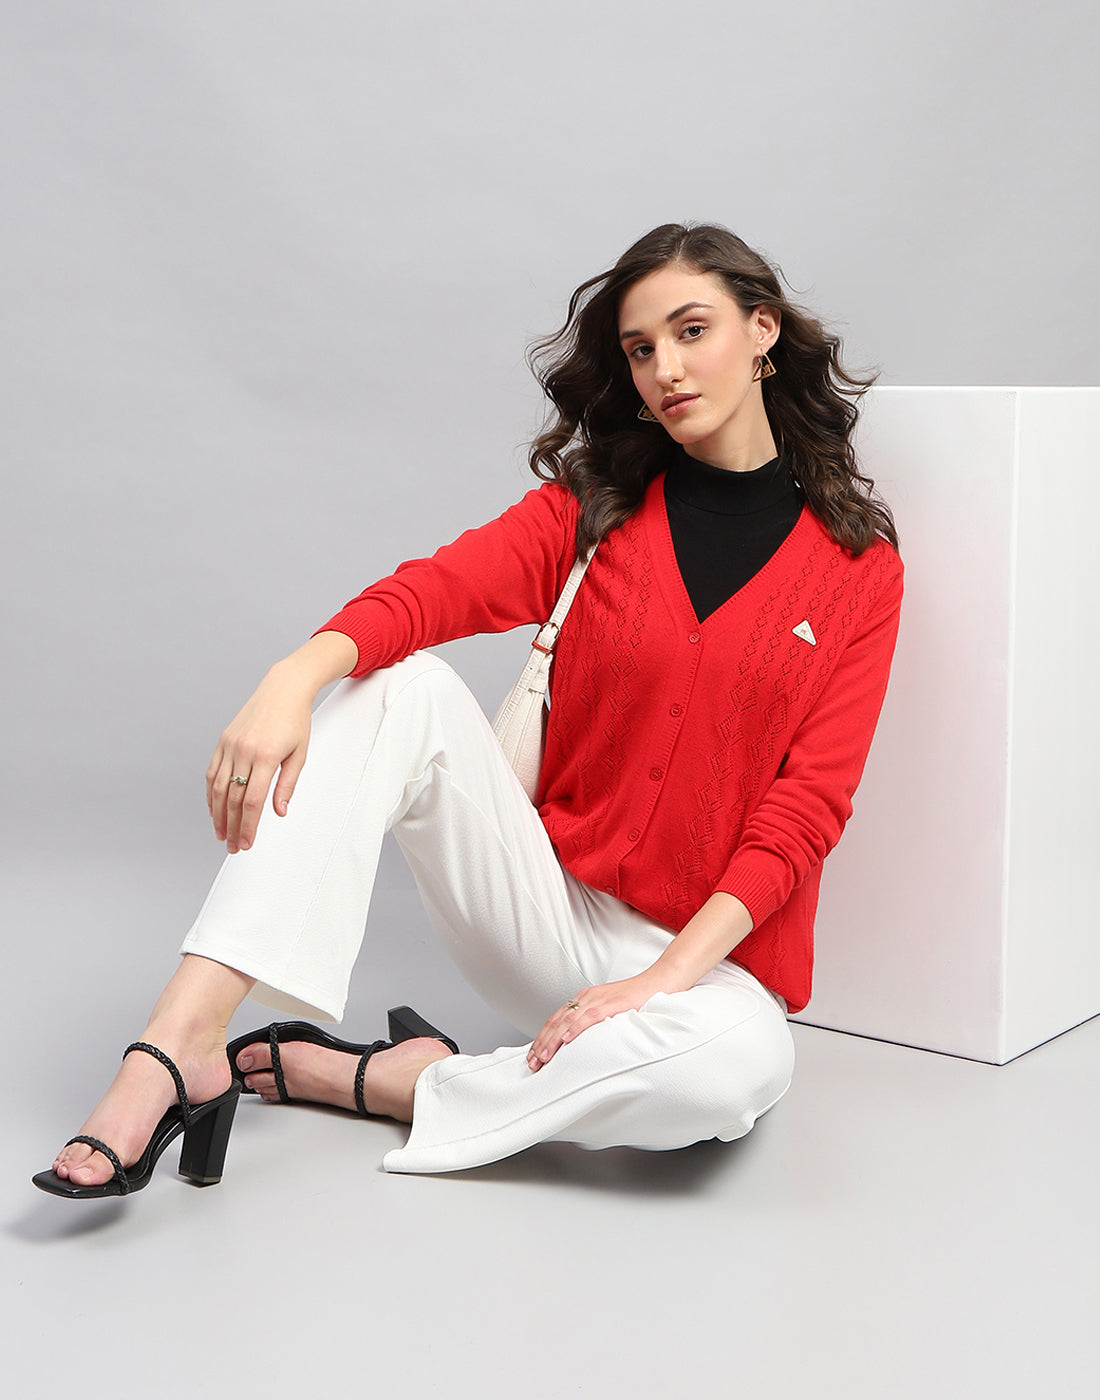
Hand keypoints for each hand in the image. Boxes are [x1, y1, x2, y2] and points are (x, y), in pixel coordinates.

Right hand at [205, 668, 312, 852]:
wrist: (282, 690)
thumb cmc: (295, 721)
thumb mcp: (300, 755)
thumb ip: (287, 785)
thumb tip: (278, 812)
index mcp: (265, 756)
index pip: (251, 801)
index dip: (247, 826)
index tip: (246, 843)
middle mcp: (243, 751)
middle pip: (231, 799)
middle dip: (231, 827)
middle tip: (233, 846)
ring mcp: (230, 745)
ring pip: (217, 788)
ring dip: (217, 815)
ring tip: (221, 834)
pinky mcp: (223, 740)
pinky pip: (212, 772)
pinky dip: (211, 793)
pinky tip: (214, 809)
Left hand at [527, 973, 661, 1071]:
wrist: (660, 981)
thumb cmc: (638, 999)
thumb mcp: (611, 1011)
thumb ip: (597, 1022)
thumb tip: (584, 1043)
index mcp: (585, 998)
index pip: (557, 1019)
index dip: (543, 1038)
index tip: (534, 1056)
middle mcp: (587, 997)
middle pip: (557, 1021)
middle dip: (542, 1043)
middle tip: (532, 1063)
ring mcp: (599, 999)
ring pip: (568, 1021)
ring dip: (553, 1040)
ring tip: (543, 1057)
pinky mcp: (612, 1003)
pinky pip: (589, 1017)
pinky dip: (575, 1028)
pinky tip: (566, 1040)